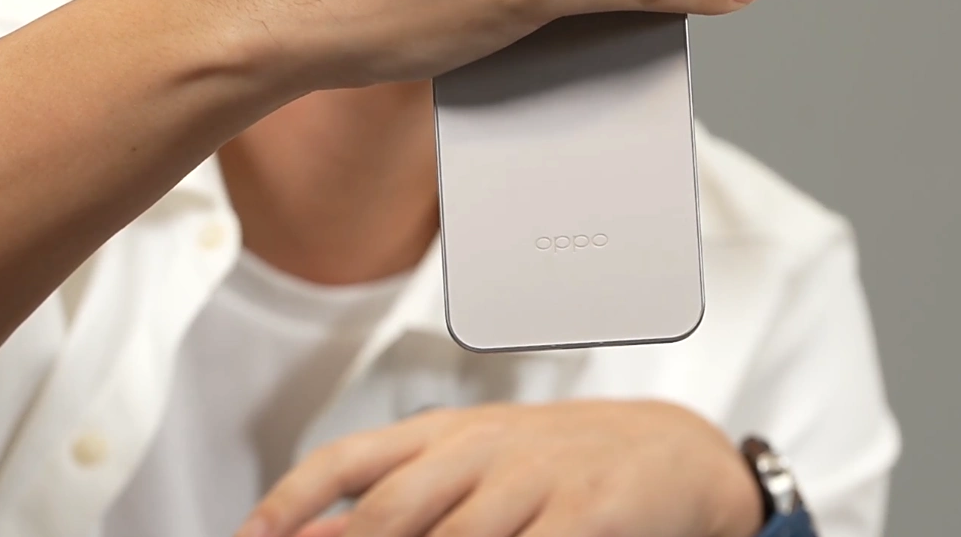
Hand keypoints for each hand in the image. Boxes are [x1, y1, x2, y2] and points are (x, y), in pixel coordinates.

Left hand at [237, 401, 763, 536]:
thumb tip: (304, 535)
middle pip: (391, 511)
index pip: (348, 459)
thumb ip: (396, 500)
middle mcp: (482, 449)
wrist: (670, 451)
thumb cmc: (556, 465)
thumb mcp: (473, 468)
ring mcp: (536, 478)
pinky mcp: (587, 512)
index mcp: (445, 434)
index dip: (290, 502)